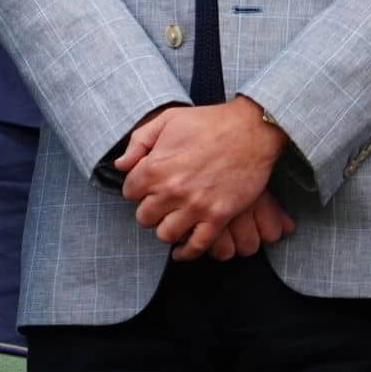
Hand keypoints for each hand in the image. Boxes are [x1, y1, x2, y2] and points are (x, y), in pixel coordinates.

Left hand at [116, 96, 286, 260]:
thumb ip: (139, 141)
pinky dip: (186, 252)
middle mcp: (172, 190)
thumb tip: (120, 165)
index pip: (129, 192)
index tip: (146, 184)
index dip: (136, 187)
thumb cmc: (207, 122)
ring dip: (166, 228)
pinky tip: (181, 249)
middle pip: (144, 217)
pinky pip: (196, 247)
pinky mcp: (218, 218)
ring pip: (166, 235)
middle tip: (159, 202)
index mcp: (156, 166)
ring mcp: (196, 207)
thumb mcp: (167, 119)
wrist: (249, 130)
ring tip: (172, 218)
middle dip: (149, 209)